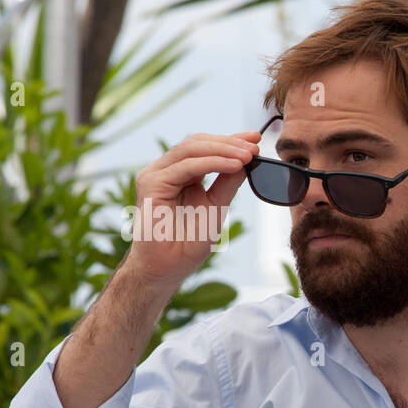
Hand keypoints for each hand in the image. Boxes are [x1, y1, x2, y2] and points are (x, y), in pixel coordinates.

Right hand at [128, 130, 260, 286]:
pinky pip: (186, 166)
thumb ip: (227, 183)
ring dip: (224, 149)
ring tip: (249, 155)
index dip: (229, 140)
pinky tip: (235, 165)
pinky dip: (213, 163)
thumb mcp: (216, 206)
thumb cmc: (188, 242)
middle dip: (229, 142)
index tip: (255, 139)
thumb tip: (247, 161)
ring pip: (191, 149)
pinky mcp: (151, 183)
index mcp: (179, 174)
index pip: (204, 148)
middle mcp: (165, 170)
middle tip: (255, 145)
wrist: (167, 268)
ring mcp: (155, 174)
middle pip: (197, 143)